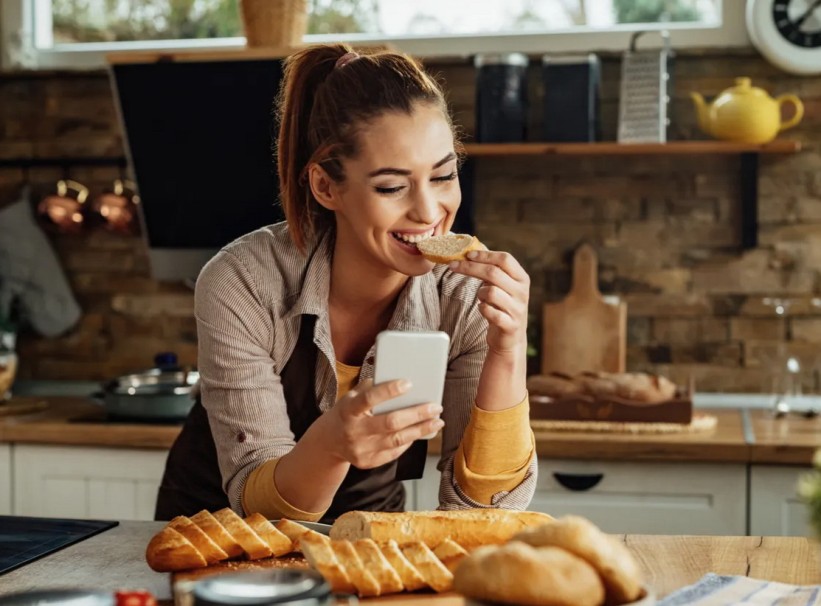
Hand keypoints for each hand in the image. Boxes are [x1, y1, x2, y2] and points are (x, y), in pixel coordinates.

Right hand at [323, 378, 443, 468]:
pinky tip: (421, 431)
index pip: (369, 399)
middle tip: (436, 407)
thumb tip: (401, 378)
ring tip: (437, 421)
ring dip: (420, 430)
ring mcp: (360, 449)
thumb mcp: (351, 396)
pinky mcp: (367, 462)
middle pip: (390, 423)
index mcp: (347, 410)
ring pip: (397, 440)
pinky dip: (410, 441)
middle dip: (416, 414)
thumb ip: (372, 388)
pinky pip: (394, 452)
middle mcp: (353, 431)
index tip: (409, 383)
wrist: (329, 441)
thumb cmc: (347, 412)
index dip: (389, 391)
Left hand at [449, 249, 529, 354]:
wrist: (510, 337)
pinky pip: (489, 311)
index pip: (505, 259)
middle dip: (470, 267)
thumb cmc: (502, 306)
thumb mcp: (502, 286)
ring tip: (481, 298)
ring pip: (490, 292)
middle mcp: (522, 292)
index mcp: (522, 278)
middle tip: (453, 266)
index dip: (485, 255)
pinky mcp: (510, 325)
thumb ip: (492, 270)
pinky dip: (482, 309)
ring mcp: (517, 309)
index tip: (467, 254)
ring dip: (479, 293)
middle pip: (493, 273)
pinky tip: (483, 309)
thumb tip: (470, 252)